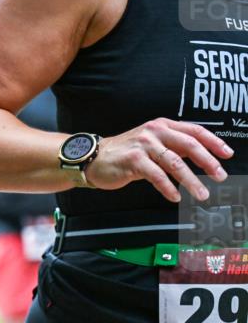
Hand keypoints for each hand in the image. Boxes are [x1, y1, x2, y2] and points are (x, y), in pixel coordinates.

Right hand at [84, 119, 231, 202]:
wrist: (94, 158)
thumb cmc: (124, 153)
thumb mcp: (150, 143)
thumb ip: (172, 147)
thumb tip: (199, 157)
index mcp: (162, 125)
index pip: (195, 131)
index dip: (214, 142)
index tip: (227, 155)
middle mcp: (154, 132)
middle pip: (189, 145)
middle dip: (208, 162)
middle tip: (220, 176)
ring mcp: (144, 145)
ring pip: (175, 163)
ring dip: (192, 181)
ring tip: (201, 193)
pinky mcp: (133, 160)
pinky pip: (157, 175)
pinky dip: (168, 188)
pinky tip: (175, 197)